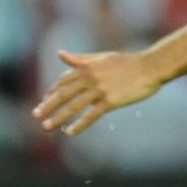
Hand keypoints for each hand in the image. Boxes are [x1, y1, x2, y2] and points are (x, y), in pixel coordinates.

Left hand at [32, 49, 160, 136]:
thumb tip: (60, 54)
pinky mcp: (110, 101)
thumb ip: (80, 59)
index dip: (52, 92)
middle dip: (48, 105)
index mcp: (87, 67)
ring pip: (74, 105)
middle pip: (64, 93)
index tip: (44, 102)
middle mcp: (90, 78)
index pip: (64, 81)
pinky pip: (91, 115)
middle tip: (36, 115)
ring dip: (58, 117)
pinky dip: (79, 124)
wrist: (150, 67)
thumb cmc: (127, 63)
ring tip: (46, 127)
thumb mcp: (101, 58)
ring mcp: (100, 90)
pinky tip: (70, 132)